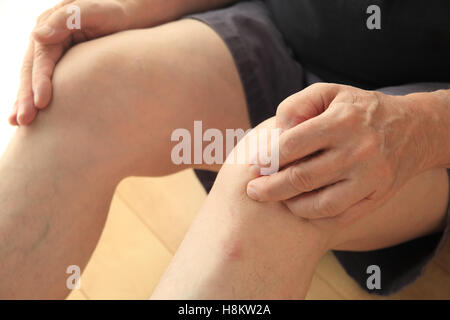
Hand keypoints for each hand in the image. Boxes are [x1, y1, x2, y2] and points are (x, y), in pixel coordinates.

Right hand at [9, 0, 134, 125]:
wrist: (129, 16)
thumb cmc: (115, 12)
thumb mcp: (96, 11)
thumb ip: (67, 20)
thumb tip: (37, 36)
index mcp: (51, 25)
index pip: (41, 58)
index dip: (39, 81)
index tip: (41, 103)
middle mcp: (47, 39)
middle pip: (31, 70)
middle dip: (25, 96)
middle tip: (23, 121)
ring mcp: (52, 51)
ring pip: (33, 78)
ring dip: (24, 100)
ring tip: (18, 123)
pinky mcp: (62, 63)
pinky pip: (45, 81)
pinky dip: (36, 97)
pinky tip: (30, 116)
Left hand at [246, 83, 428, 226]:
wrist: (412, 129)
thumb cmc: (358, 110)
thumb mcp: (330, 92)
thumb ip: (297, 105)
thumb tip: (275, 134)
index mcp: (342, 121)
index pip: (293, 144)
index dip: (267, 158)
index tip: (252, 166)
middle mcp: (358, 150)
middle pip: (303, 177)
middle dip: (270, 188)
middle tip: (253, 191)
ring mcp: (370, 177)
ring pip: (320, 203)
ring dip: (290, 205)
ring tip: (276, 200)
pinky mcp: (377, 196)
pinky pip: (339, 216)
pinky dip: (314, 216)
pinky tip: (299, 208)